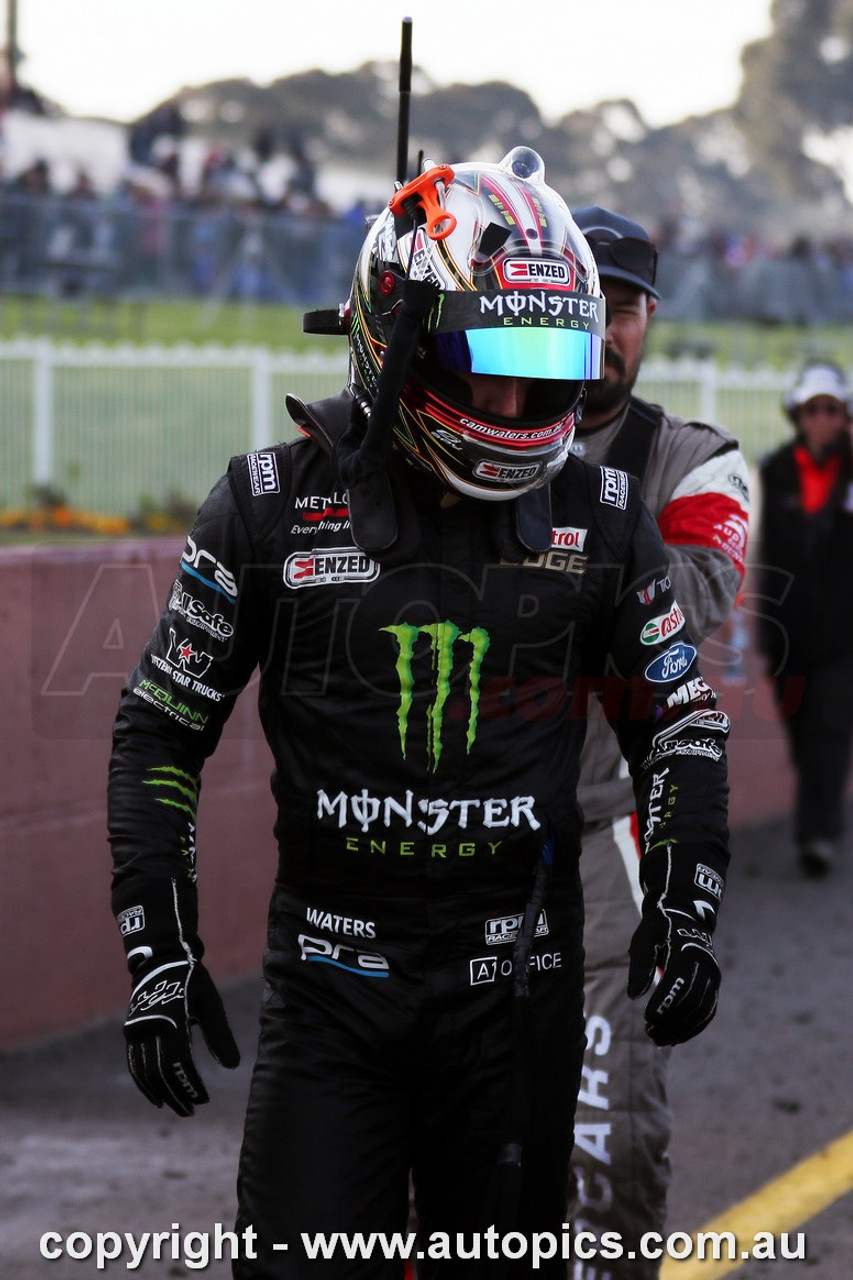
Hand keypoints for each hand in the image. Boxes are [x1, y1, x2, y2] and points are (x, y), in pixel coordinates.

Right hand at [124, 957, 239, 1116]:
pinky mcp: (131, 1032)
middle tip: (190, 1111)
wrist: (160, 959)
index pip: (179, 1063)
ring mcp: (136, 1031)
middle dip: (175, 1094)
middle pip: (160, 1073)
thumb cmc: (192, 980)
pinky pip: (134, 1064)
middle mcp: (149, 1028)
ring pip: (144, 1072)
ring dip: (159, 1092)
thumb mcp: (211, 1003)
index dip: (190, 1084)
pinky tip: (155, 1095)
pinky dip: (144, 1082)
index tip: (203, 1099)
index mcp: (171, 1020)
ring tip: (175, 1107)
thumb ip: (220, 1035)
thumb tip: (232, 1066)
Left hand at [627, 843, 724, 1046]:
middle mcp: (705, 966)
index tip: (647, 1019)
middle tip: (650, 1034)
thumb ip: (640, 966)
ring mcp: (713, 977)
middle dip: (672, 1021)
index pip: (678, 984)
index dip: (664, 1004)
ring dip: (682, 1029)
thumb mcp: (644, 939)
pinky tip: (676, 1037)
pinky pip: (708, 1011)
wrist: (685, 916)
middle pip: (691, 1002)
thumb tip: (634, 995)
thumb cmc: (659, 928)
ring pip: (701, 1011)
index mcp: (687, 952)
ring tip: (660, 1040)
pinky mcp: (714, 985)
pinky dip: (694, 1027)